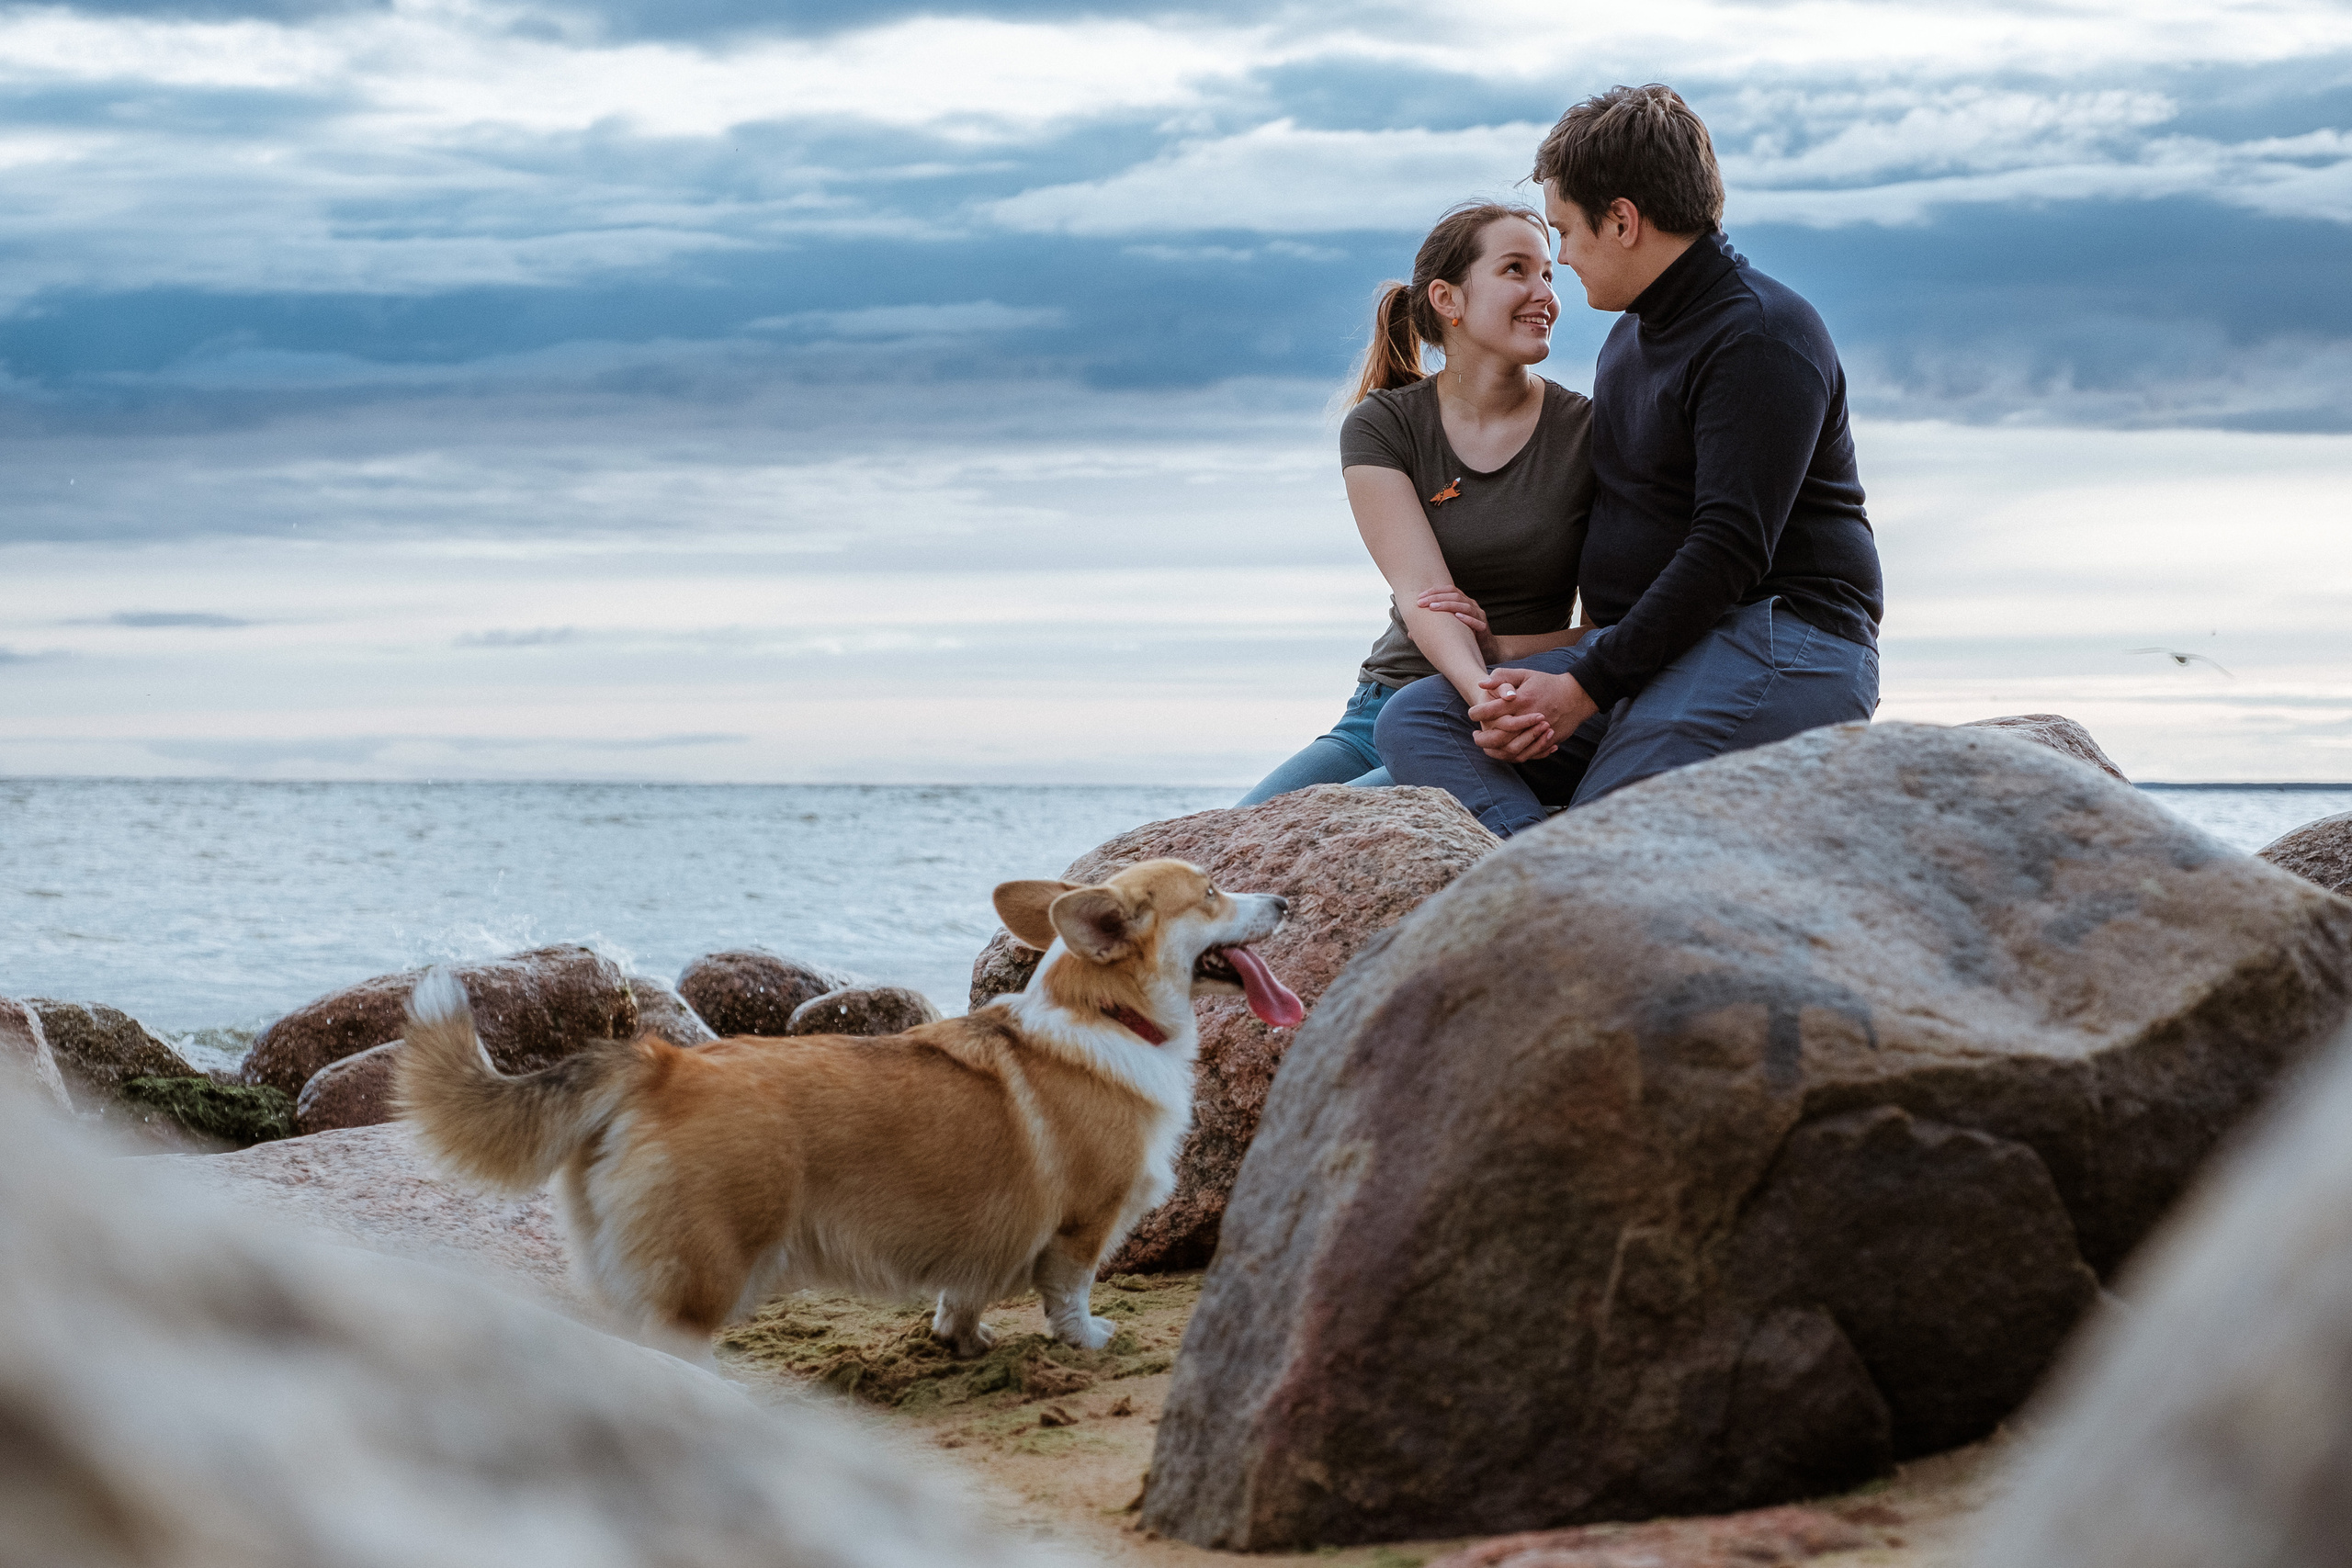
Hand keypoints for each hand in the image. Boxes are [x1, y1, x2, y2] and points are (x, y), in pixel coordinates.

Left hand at [1416, 585, 1497, 660]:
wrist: (1486, 650)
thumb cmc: (1464, 637)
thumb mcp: (1447, 630)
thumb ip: (1431, 628)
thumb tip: (1410, 634)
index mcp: (1462, 602)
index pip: (1448, 590)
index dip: (1434, 591)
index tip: (1419, 597)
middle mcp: (1471, 605)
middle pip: (1454, 595)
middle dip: (1436, 597)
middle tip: (1421, 602)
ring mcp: (1478, 615)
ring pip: (1465, 605)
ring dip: (1448, 605)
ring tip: (1433, 607)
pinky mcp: (1484, 628)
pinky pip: (1477, 621)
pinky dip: (1467, 618)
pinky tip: (1457, 617)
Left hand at [1470, 669, 1598, 763]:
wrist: (1576, 696)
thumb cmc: (1547, 683)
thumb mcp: (1525, 674)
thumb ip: (1502, 677)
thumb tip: (1481, 684)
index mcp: (1521, 700)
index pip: (1491, 711)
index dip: (1477, 713)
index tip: (1471, 714)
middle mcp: (1528, 718)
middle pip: (1498, 737)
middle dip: (1482, 739)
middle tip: (1475, 735)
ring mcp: (1538, 732)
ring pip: (1511, 750)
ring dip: (1495, 750)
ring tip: (1486, 745)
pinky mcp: (1547, 741)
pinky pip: (1527, 754)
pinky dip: (1512, 755)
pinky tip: (1503, 750)